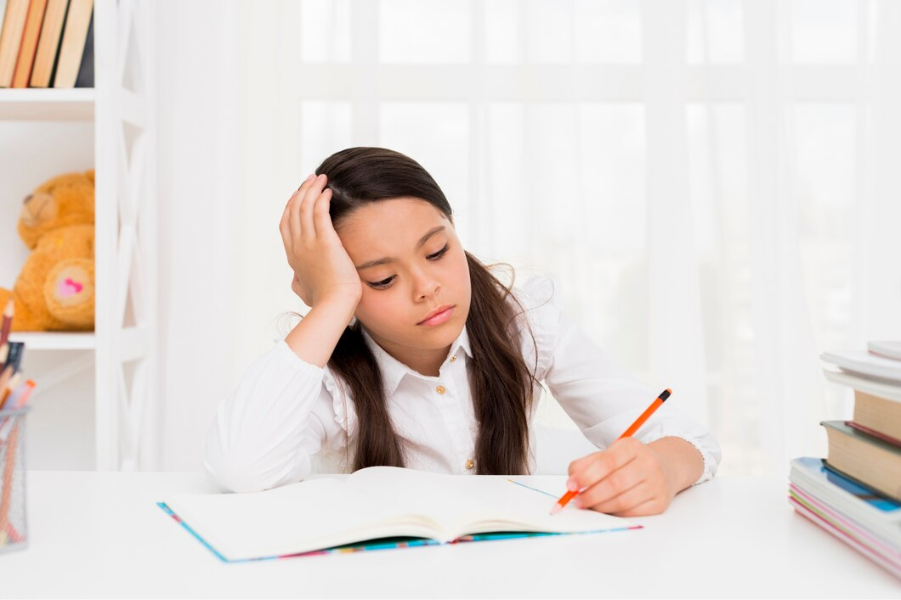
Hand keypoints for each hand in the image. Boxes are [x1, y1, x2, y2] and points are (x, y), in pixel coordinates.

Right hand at [280, 173, 362, 306]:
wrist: (334, 306)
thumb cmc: (323, 302)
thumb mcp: (304, 291)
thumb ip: (298, 282)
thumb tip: (296, 279)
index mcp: (292, 256)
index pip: (286, 224)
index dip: (291, 206)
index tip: (298, 194)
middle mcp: (297, 247)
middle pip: (294, 211)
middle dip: (302, 192)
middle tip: (312, 179)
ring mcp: (309, 244)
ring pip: (305, 208)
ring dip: (312, 190)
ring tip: (321, 178)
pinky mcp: (325, 242)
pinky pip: (319, 213)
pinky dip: (322, 199)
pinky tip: (328, 190)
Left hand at [566, 437, 678, 516]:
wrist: (665, 467)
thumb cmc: (631, 462)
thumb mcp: (610, 454)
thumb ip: (588, 463)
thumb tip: (572, 478)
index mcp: (632, 447)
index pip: (607, 462)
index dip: (586, 476)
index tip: (571, 485)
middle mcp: (648, 464)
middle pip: (615, 484)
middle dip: (591, 495)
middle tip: (578, 500)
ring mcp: (657, 484)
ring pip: (623, 501)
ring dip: (601, 507)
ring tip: (589, 505)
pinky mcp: (660, 503)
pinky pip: (632, 513)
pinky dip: (615, 513)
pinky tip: (606, 509)